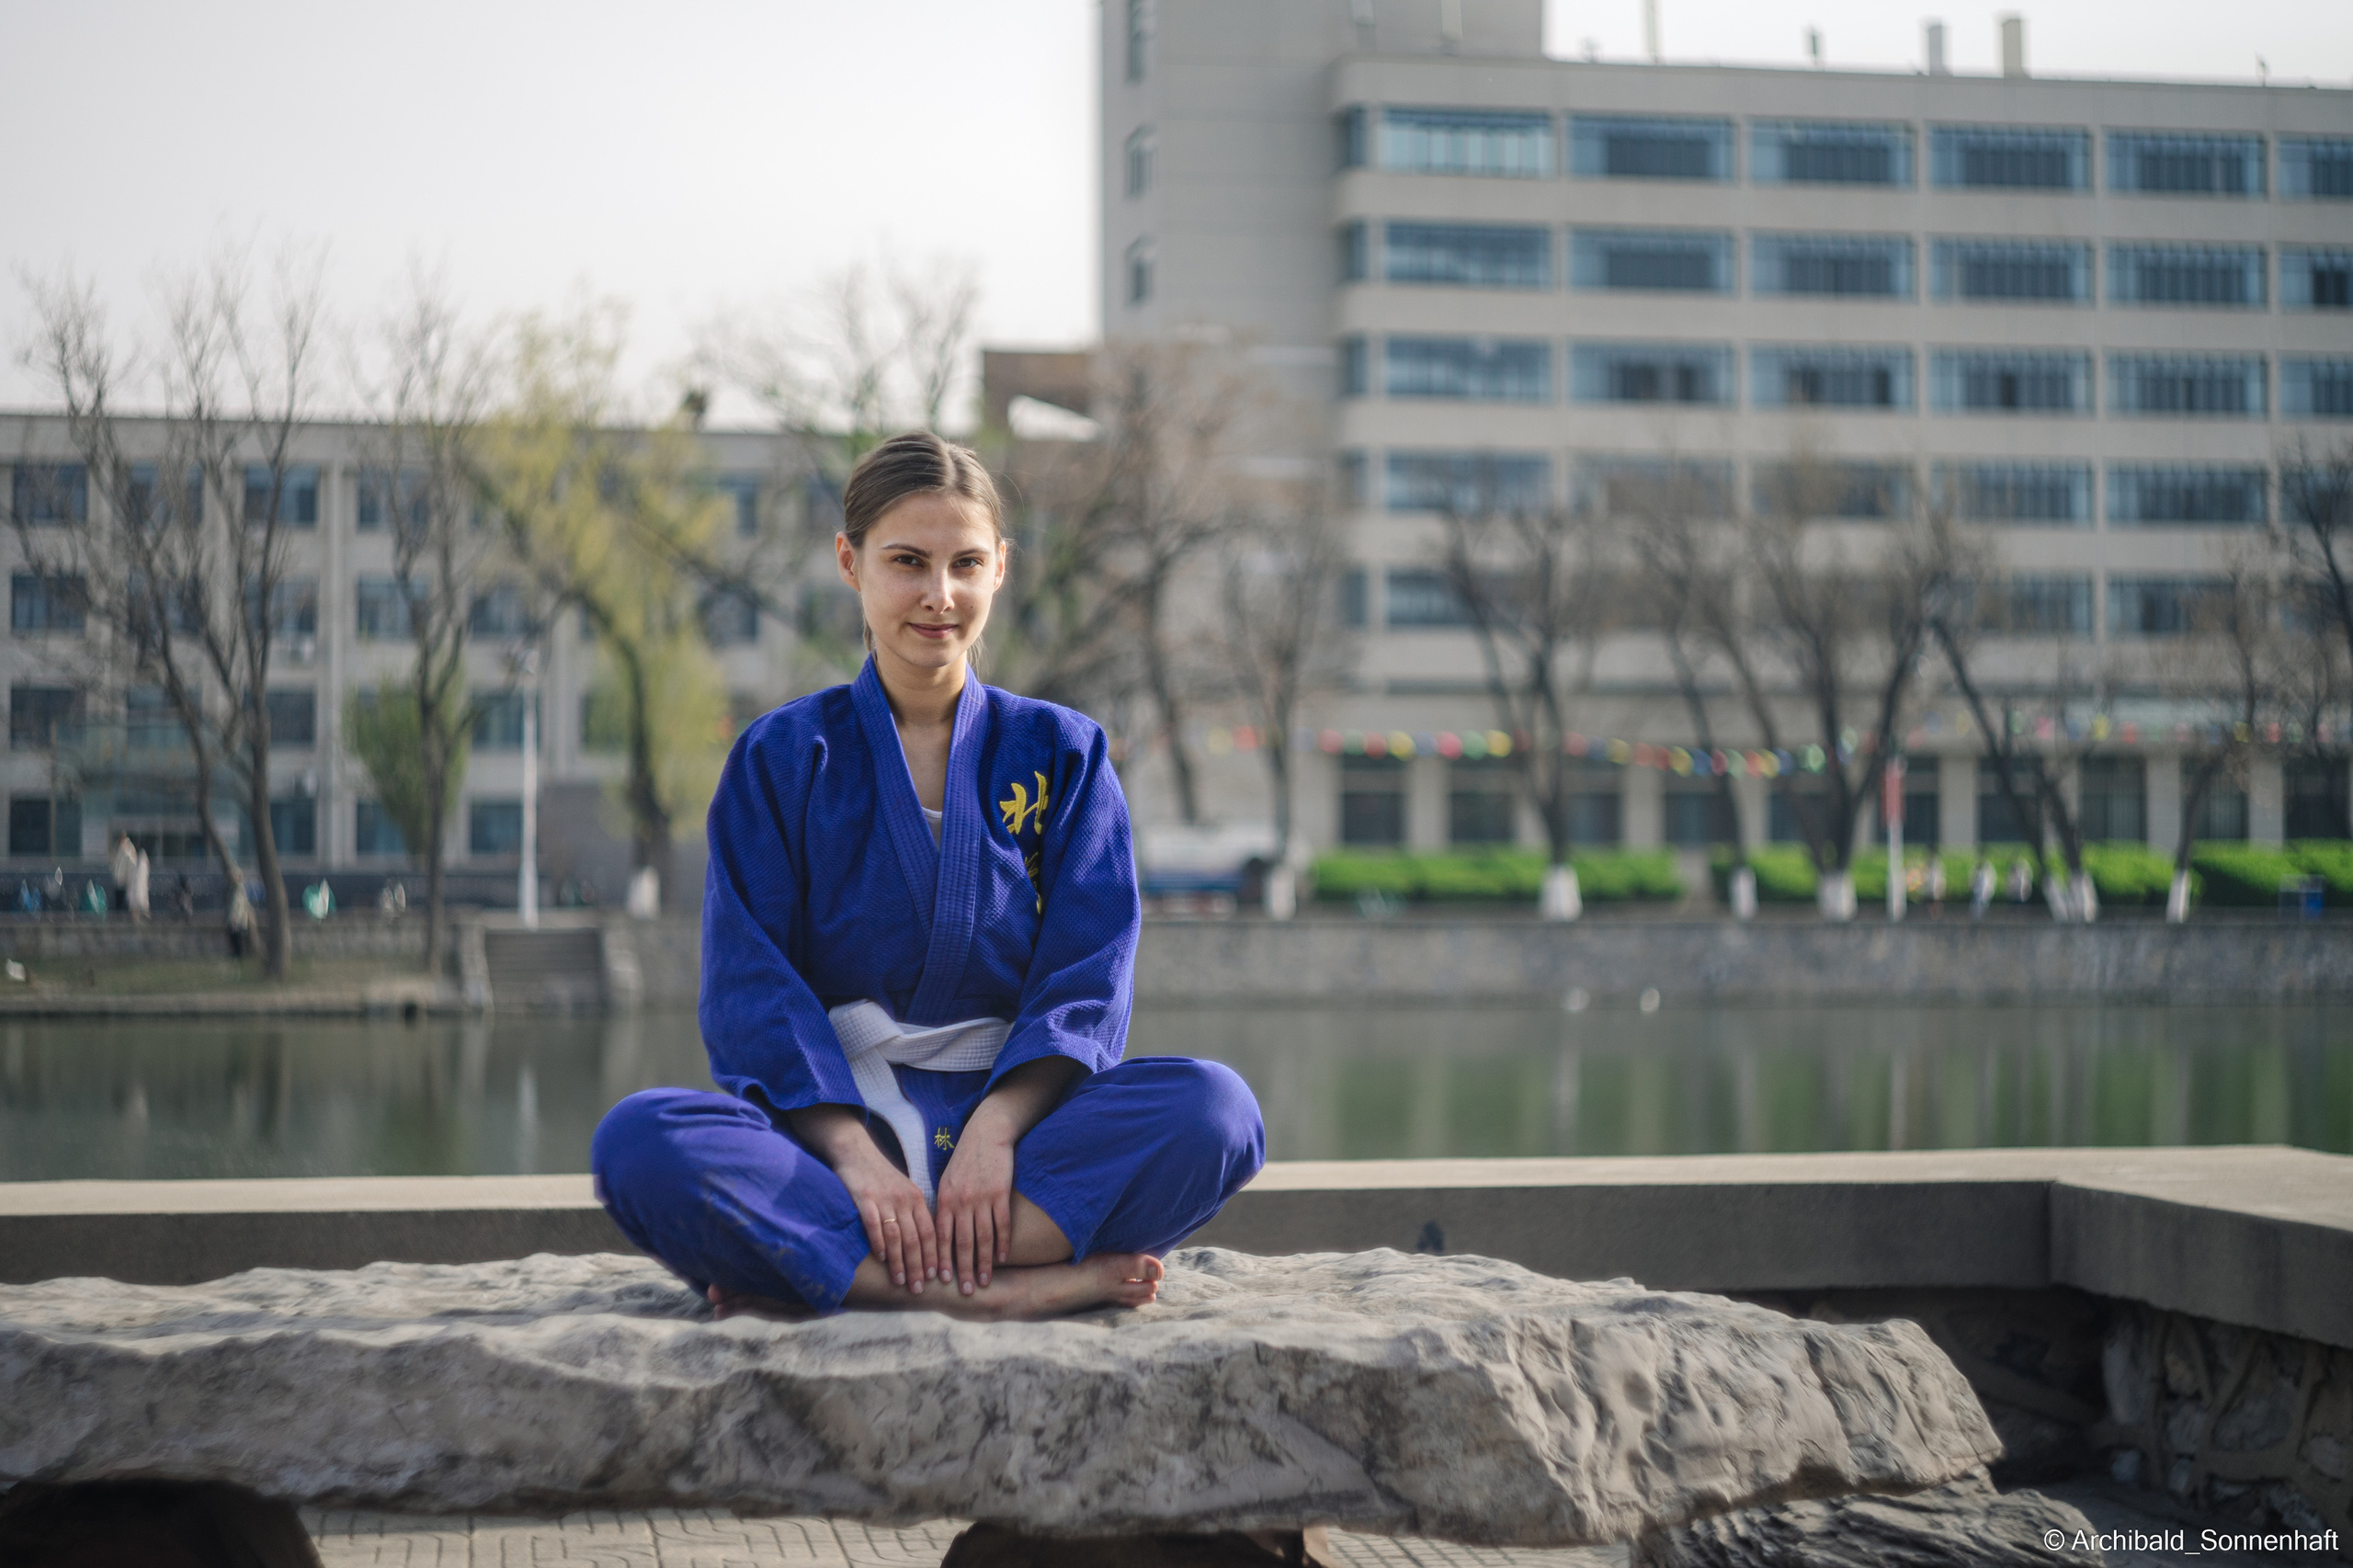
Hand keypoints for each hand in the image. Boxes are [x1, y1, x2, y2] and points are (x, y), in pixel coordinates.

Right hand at [837, 1139, 941, 1293]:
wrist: (856, 1151)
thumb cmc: (881, 1176)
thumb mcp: (903, 1191)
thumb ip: (913, 1214)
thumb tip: (923, 1245)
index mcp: (917, 1198)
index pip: (931, 1232)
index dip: (934, 1256)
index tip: (936, 1277)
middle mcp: (904, 1200)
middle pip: (916, 1239)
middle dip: (919, 1266)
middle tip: (919, 1289)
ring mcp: (885, 1200)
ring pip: (897, 1236)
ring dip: (899, 1262)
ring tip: (901, 1282)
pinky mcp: (865, 1199)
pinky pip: (874, 1225)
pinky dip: (879, 1244)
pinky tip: (881, 1259)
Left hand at [933, 1127, 1015, 1293]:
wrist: (986, 1134)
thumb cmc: (965, 1159)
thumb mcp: (946, 1180)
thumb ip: (943, 1206)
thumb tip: (938, 1232)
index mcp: (944, 1199)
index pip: (941, 1237)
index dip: (941, 1260)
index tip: (941, 1280)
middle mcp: (961, 1202)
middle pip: (962, 1243)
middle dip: (963, 1269)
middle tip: (965, 1291)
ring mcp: (981, 1198)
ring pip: (982, 1238)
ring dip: (983, 1263)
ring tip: (984, 1281)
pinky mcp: (1000, 1193)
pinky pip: (1001, 1224)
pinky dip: (1002, 1243)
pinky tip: (1002, 1258)